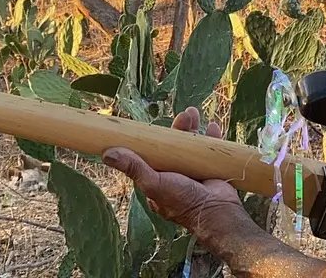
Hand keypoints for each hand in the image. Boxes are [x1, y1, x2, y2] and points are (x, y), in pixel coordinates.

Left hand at [102, 107, 246, 235]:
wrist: (218, 212)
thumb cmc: (183, 201)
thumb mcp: (154, 184)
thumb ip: (134, 168)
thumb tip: (107, 154)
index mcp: (158, 179)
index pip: (153, 154)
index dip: (154, 138)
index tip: (156, 125)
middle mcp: (175, 175)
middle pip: (175, 145)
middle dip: (179, 129)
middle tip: (184, 115)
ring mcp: (194, 172)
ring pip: (192, 144)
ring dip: (193, 128)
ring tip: (194, 114)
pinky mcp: (211, 170)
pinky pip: (210, 149)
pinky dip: (211, 137)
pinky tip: (212, 127)